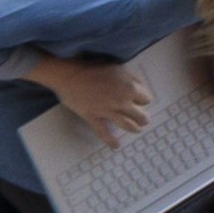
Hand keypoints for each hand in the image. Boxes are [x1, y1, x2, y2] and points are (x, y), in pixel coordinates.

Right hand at [23, 51, 150, 139]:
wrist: (67, 73)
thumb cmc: (91, 66)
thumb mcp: (116, 66)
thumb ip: (130, 78)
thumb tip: (138, 87)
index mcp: (129, 88)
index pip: (146, 99)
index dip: (142, 98)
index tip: (138, 98)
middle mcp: (121, 102)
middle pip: (141, 116)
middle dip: (143, 117)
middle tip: (142, 118)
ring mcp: (107, 111)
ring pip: (127, 125)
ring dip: (134, 128)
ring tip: (137, 129)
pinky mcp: (93, 117)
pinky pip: (103, 132)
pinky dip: (110, 141)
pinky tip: (116, 146)